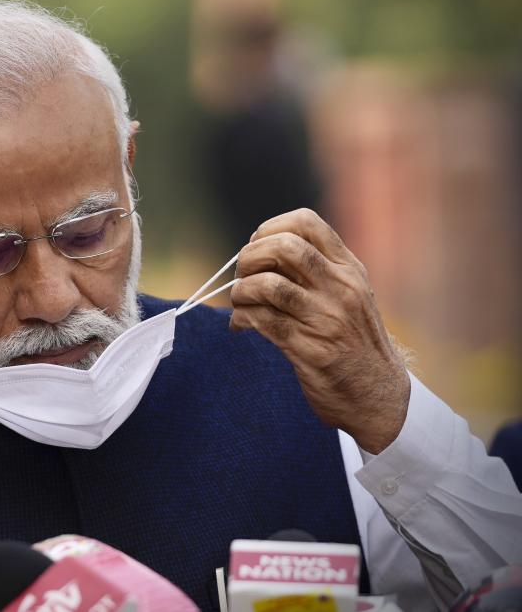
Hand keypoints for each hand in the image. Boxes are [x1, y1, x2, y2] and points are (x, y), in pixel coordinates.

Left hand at [229, 208, 409, 453]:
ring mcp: (327, 318)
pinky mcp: (310, 349)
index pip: (306, 223)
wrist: (378, 396)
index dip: (270, 227)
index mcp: (349, 269)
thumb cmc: (353, 340)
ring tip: (239, 301)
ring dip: (241, 291)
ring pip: (268, 285)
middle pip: (285, 247)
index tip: (257, 245)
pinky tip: (240, 324)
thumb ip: (313, 270)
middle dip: (250, 256)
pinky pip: (262, 321)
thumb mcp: (347, 295)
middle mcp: (341, 288)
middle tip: (242, 274)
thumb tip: (257, 252)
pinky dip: (241, 318)